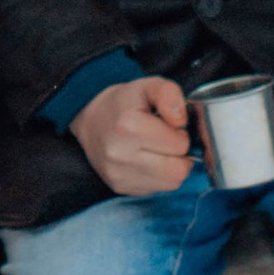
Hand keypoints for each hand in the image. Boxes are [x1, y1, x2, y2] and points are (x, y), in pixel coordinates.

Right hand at [71, 75, 193, 196]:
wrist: (92, 121)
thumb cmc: (123, 104)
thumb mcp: (147, 85)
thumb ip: (169, 94)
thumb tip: (181, 121)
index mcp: (129, 125)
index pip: (180, 145)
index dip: (181, 133)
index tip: (169, 126)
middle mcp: (120, 154)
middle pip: (178, 170)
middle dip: (180, 155)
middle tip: (168, 141)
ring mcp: (118, 174)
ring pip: (171, 183)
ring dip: (172, 167)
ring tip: (159, 150)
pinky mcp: (120, 187)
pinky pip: (157, 189)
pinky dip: (159, 177)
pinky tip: (148, 161)